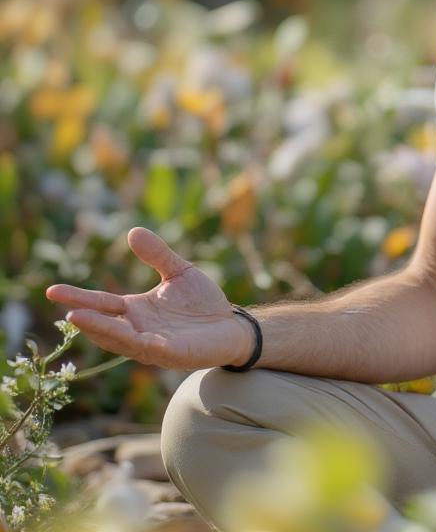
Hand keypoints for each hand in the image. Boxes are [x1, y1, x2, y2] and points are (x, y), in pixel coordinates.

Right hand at [45, 227, 253, 370]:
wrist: (231, 325)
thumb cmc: (201, 302)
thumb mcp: (178, 272)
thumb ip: (157, 255)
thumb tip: (132, 231)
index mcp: (135, 310)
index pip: (102, 303)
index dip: (79, 297)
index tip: (52, 290)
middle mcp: (139, 330)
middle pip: (106, 325)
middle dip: (87, 318)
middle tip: (66, 308)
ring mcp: (155, 344)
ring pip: (124, 340)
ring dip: (105, 331)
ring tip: (81, 319)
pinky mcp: (175, 354)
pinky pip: (158, 350)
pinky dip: (150, 345)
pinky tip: (144, 339)